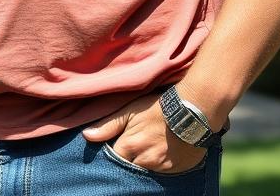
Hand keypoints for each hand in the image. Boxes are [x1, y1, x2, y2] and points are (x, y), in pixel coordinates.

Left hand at [81, 92, 206, 174]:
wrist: (192, 110)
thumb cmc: (158, 106)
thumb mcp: (130, 110)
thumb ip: (108, 125)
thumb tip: (87, 135)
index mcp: (130, 146)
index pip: (113, 158)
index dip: (112, 153)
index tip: (113, 147)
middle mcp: (144, 161)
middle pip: (128, 168)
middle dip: (127, 160)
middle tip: (131, 148)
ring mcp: (160, 167)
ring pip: (143, 171)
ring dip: (141, 163)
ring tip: (145, 149)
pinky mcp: (174, 170)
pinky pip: (160, 173)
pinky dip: (156, 165)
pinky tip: (157, 153)